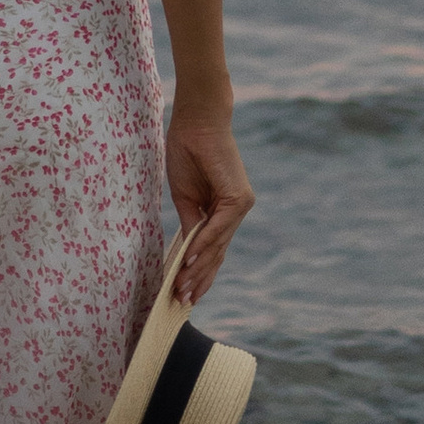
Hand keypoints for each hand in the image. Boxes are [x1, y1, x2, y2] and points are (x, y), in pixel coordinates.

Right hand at [165, 101, 253, 303]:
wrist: (197, 121)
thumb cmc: (188, 152)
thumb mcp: (184, 196)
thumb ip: (191, 223)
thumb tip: (188, 252)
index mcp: (223, 210)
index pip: (212, 250)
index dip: (198, 273)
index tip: (183, 293)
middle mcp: (236, 210)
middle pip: (216, 253)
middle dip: (198, 279)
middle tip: (182, 303)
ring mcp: (240, 205)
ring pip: (218, 245)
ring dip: (198, 269)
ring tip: (182, 290)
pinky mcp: (239, 197)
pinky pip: (218, 227)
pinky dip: (204, 244)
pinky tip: (189, 261)